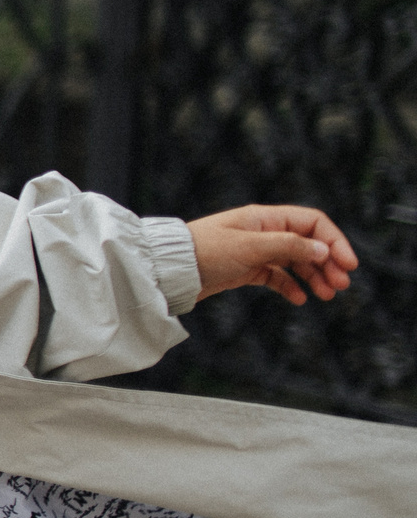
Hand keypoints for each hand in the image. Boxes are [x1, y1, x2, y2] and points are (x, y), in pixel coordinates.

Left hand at [189, 205, 358, 305]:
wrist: (169, 270)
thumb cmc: (204, 252)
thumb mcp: (249, 247)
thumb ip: (287, 247)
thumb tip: (322, 250)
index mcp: (265, 218)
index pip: (312, 223)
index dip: (333, 241)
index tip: (348, 264)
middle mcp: (263, 231)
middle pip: (307, 243)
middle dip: (328, 262)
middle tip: (341, 285)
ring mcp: (255, 250)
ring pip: (295, 261)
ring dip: (314, 276)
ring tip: (327, 295)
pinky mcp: (246, 269)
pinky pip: (276, 276)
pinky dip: (290, 286)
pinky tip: (300, 298)